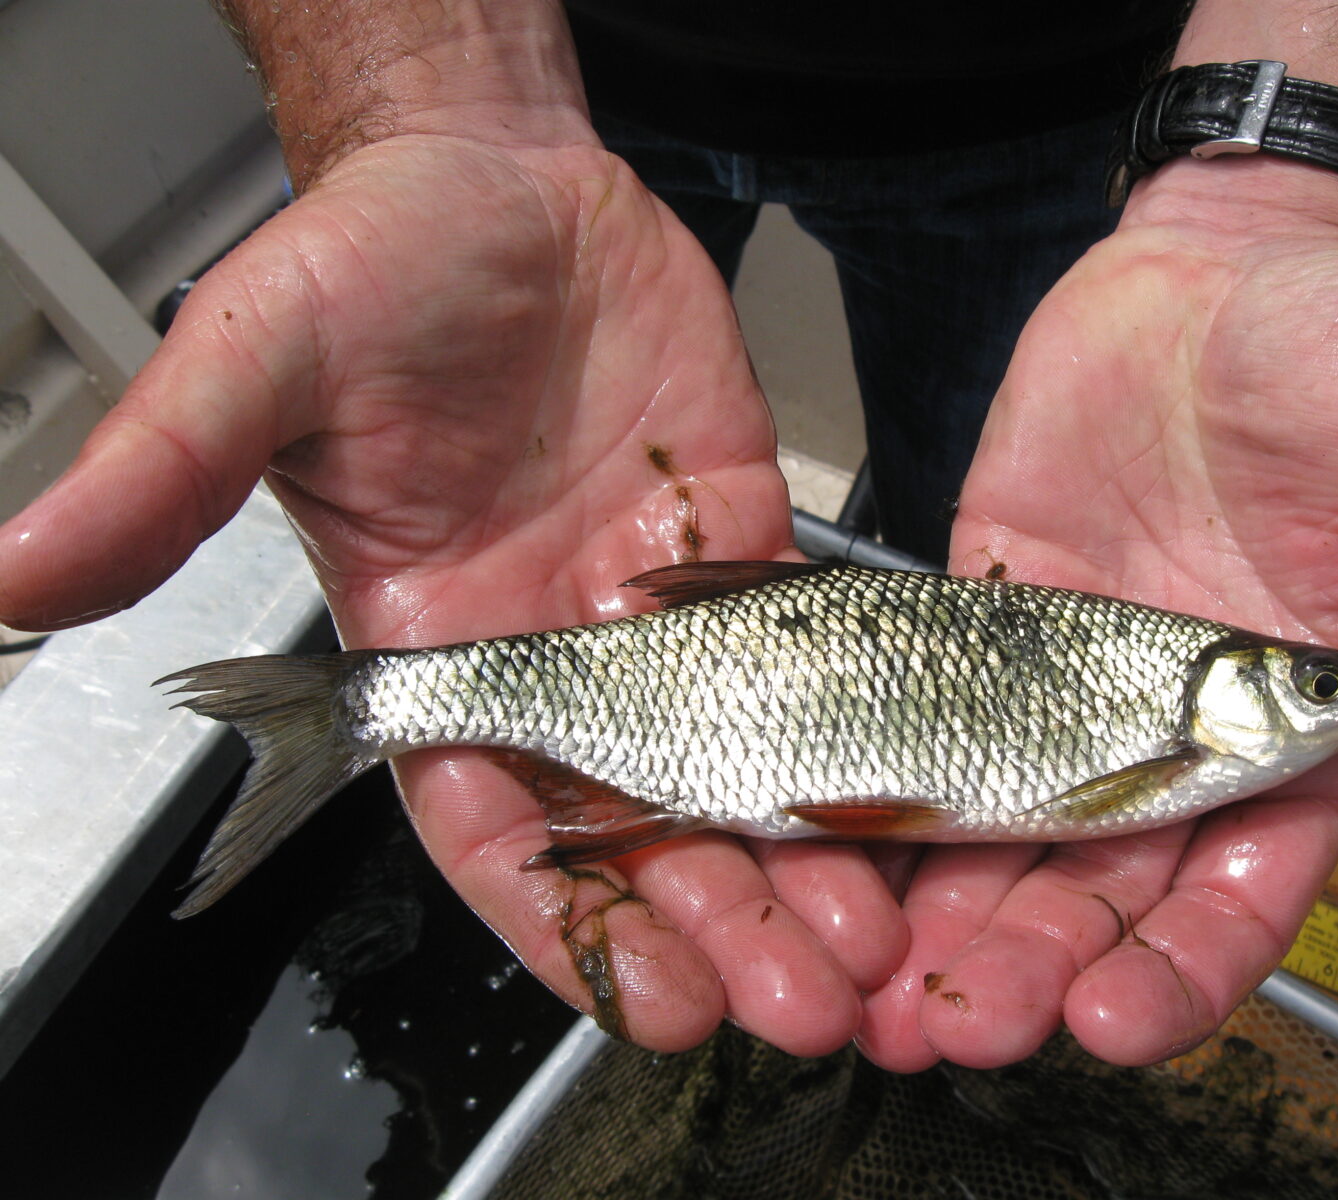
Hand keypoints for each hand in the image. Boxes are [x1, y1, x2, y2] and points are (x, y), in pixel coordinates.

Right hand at [0, 134, 907, 1054]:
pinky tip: (909, 800)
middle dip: (718, 925)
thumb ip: (162, 477)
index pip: (498, 834)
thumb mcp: (258, 360)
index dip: (572, 926)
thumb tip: (11, 577)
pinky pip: (811, 662)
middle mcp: (559, 661)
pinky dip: (855, 736)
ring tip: (871, 947)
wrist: (504, 182)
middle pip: (643, 833)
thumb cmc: (371, 264)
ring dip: (803, 862)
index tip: (653, 1001)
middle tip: (800, 999)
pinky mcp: (745, 555)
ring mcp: (662, 615)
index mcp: (438, 657)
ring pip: (741, 772)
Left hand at [856, 157, 1337, 1070]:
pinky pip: (922, 714)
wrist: (1226, 264)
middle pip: (1099, 886)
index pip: (1242, 891)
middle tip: (958, 1025)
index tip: (1112, 1021)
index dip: (1180, 968)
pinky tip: (830, 844)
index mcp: (1292, 732)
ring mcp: (1065, 680)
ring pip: (1000, 828)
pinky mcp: (985, 616)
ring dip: (943, 911)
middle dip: (1032, 964)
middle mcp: (1170, 730)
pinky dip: (882, 783)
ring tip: (875, 989)